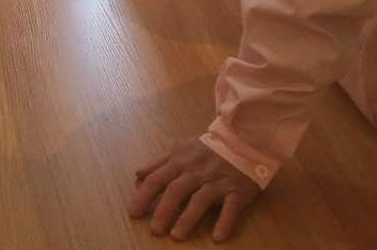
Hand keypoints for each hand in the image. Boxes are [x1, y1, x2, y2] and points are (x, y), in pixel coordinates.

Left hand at [130, 140, 261, 241]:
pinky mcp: (236, 191)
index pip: (157, 179)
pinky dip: (224, 222)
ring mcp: (217, 182)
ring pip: (200, 200)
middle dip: (164, 210)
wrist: (243, 141)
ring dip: (188, 218)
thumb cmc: (207, 150)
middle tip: (155, 230)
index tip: (133, 214)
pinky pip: (231, 208)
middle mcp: (196, 172)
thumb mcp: (180, 150)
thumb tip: (138, 175)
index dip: (143, 196)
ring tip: (176, 236)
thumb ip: (158, 163)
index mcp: (179, 162)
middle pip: (176, 190)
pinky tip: (217, 236)